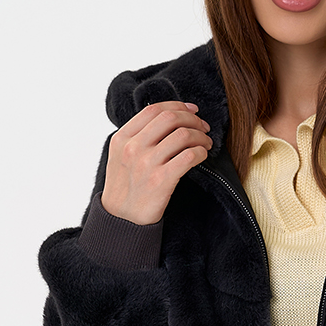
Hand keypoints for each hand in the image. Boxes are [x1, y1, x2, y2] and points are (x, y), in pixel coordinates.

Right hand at [100, 101, 212, 224]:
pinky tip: (202, 156)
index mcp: (121, 138)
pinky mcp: (162, 180)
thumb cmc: (124, 187)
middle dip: (193, 119)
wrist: (121, 220)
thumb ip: (136, 136)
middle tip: (203, 127)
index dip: (178, 105)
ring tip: (206, 143)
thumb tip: (167, 118)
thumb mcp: (119, 156)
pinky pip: (189, 156)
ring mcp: (147, 163)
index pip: (153, 110)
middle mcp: (133, 147)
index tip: (192, 110)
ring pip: (183, 135)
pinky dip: (201, 152)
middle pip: (170, 118)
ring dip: (201, 136)